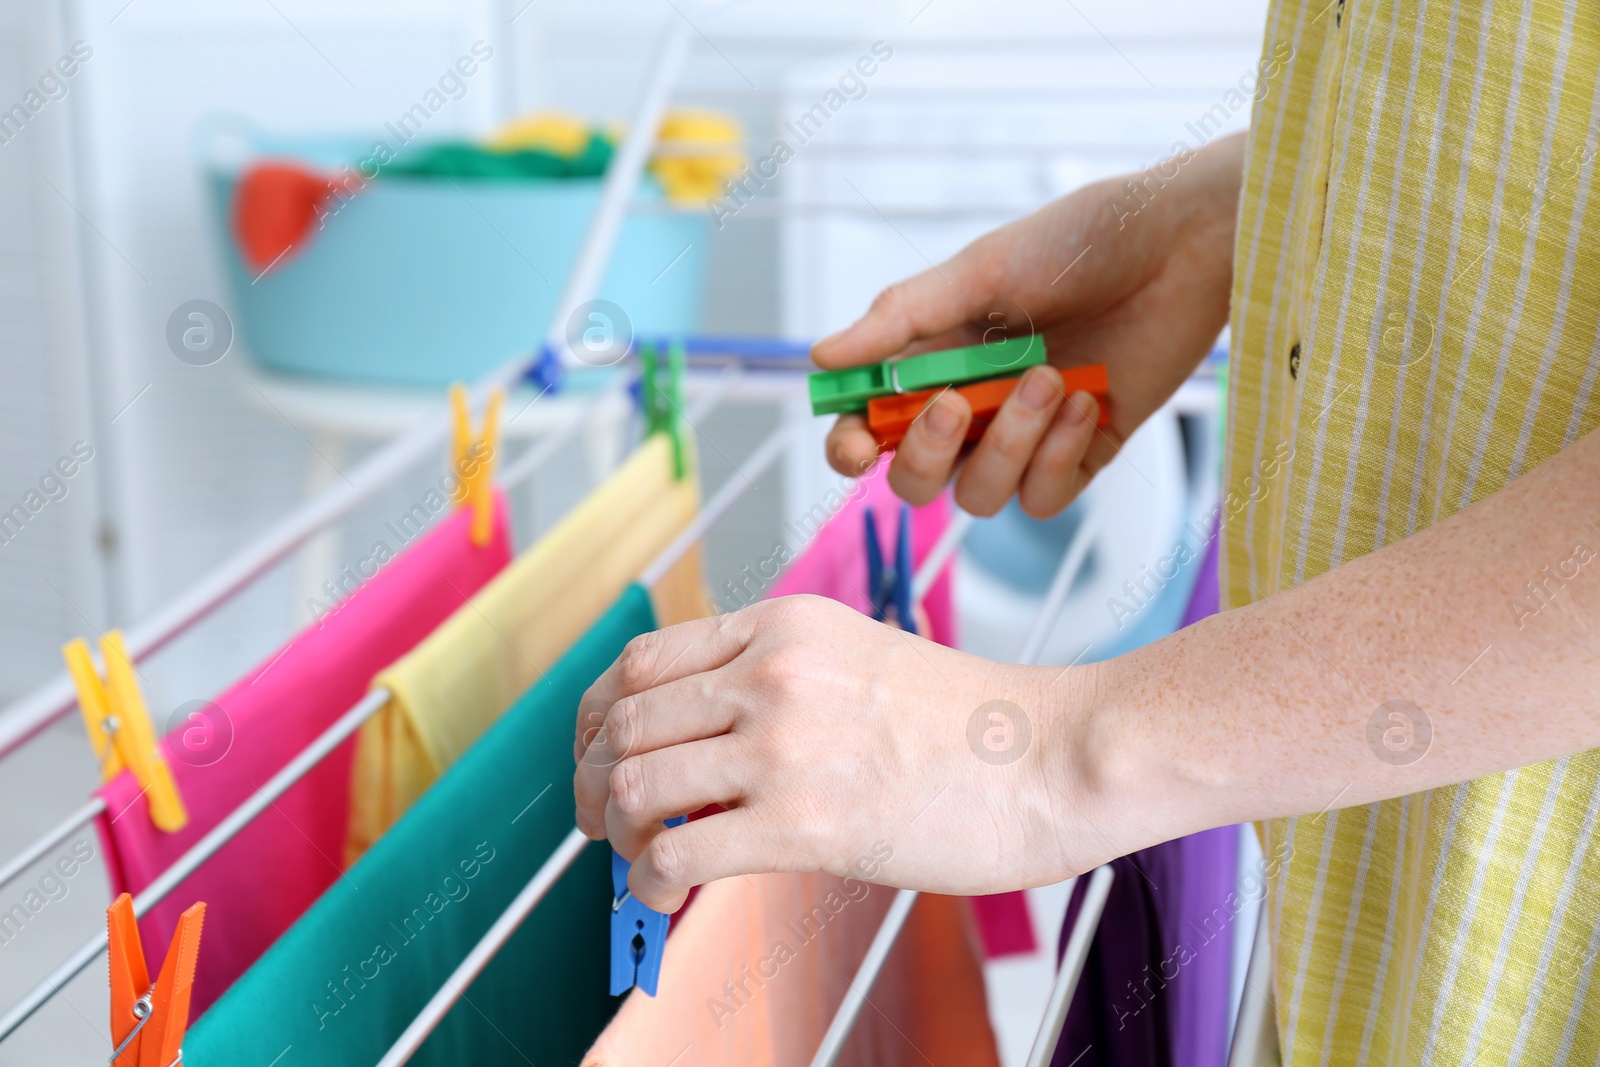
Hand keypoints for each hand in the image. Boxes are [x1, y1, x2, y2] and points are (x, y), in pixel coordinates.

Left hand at [571, 595, 1115, 911]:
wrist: (1053, 757)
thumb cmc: (968, 724)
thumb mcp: (857, 658)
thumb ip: (775, 680)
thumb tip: (696, 744)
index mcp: (782, 624)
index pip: (640, 660)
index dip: (591, 714)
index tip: (588, 752)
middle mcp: (772, 673)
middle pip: (622, 722)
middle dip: (585, 780)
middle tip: (593, 820)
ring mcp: (785, 744)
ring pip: (632, 785)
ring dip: (613, 834)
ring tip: (636, 858)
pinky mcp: (803, 822)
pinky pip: (676, 853)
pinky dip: (647, 881)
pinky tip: (663, 893)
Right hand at [817, 132, 1243, 517]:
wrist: (1182, 244)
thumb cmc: (1079, 241)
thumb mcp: (980, 270)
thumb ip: (901, 319)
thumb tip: (824, 357)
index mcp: (933, 361)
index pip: (870, 427)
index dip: (850, 447)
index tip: (855, 442)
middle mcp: (973, 408)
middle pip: (915, 481)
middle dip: (925, 455)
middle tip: (956, 405)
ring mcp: (1027, 438)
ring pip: (981, 496)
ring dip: (1009, 444)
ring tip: (1052, 377)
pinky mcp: (1083, 455)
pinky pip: (1045, 497)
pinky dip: (1059, 457)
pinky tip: (1087, 400)